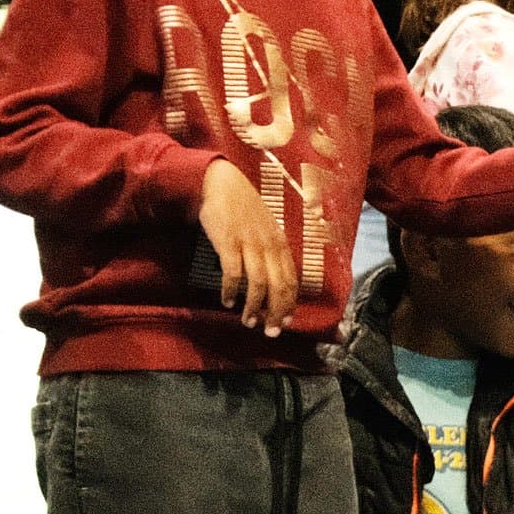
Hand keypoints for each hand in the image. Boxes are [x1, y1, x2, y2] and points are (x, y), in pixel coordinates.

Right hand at [199, 161, 294, 333]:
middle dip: (276, 312)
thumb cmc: (242, 207)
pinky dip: (231, 290)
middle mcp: (269, 245)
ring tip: (248, 322)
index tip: (287, 321)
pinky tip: (227, 301)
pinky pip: (233, 272)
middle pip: (279, 286)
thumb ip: (270, 250)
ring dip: (254, 307)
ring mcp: (249, 243)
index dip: (290, 303)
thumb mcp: (265, 228)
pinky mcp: (228, 242)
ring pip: (259, 283)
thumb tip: (272, 277)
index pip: (291, 280)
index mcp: (279, 243)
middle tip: (270, 332)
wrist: (221, 182)